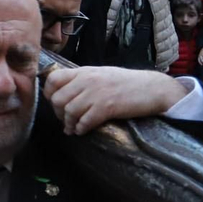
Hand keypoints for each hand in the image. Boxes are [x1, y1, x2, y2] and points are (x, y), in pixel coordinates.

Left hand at [44, 66, 191, 134]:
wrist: (153, 88)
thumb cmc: (127, 83)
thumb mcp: (101, 74)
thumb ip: (82, 81)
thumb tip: (63, 93)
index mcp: (84, 71)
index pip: (53, 79)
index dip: (49, 94)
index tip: (54, 104)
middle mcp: (87, 80)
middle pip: (57, 99)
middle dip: (58, 113)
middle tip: (65, 120)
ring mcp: (96, 93)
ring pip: (68, 111)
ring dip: (69, 124)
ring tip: (73, 128)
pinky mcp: (107, 107)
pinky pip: (84, 121)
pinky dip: (81, 129)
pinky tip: (83, 130)